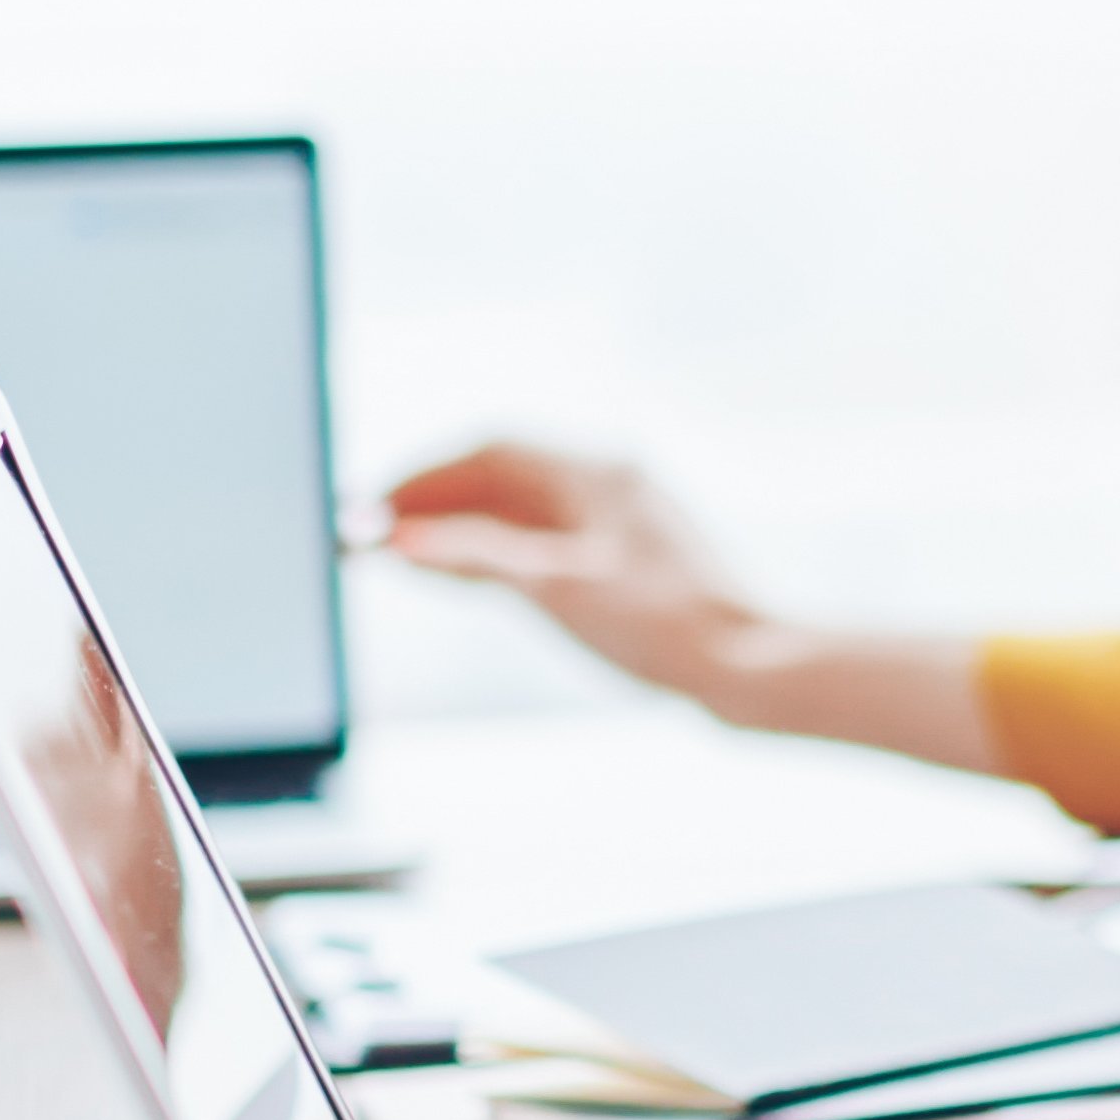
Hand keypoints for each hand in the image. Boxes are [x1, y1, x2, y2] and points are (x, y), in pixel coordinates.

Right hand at [377, 440, 773, 701]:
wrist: (749, 666)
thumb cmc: (662, 627)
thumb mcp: (555, 589)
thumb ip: (475, 557)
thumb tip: (399, 539)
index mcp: (597, 475)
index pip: (491, 453)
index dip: (424, 477)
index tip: (370, 509)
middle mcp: (610, 486)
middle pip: (504, 479)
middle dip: (434, 502)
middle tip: (369, 535)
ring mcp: (622, 523)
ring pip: (524, 511)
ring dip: (462, 528)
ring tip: (402, 555)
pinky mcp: (630, 562)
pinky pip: (546, 541)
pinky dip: (498, 551)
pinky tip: (470, 574)